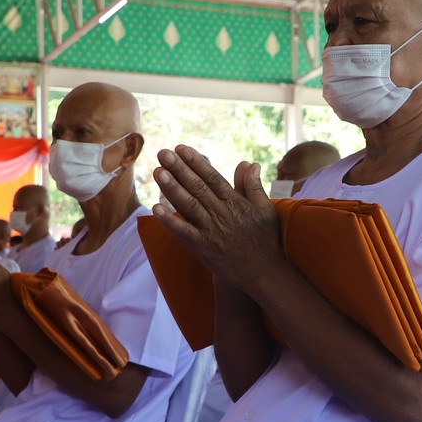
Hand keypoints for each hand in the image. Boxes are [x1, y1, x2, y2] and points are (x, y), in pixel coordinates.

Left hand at [151, 146, 287, 293]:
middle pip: (197, 187)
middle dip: (179, 169)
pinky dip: (170, 222)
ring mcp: (210, 230)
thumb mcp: (265, 209)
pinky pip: (184, 232)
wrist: (264, 272)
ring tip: (158, 173)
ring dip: (172, 189)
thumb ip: (252, 186)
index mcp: (235, 202)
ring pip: (188, 205)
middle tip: (163, 153)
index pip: (212, 177)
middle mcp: (221, 213)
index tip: (181, 148)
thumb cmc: (266, 240)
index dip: (196, 162)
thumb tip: (249, 163)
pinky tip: (156, 209)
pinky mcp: (203, 247)